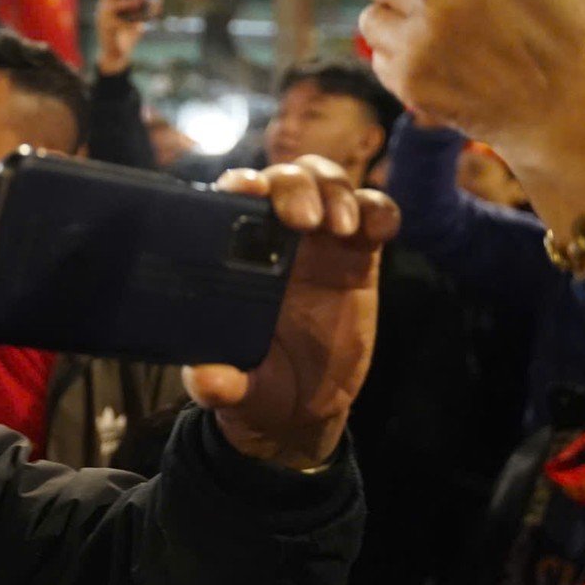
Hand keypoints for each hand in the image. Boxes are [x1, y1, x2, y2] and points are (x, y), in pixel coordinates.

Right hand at [94, 0, 149, 75]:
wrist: (116, 55)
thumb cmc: (127, 34)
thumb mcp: (140, 18)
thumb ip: (148, 7)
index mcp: (109, 1)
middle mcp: (103, 6)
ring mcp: (102, 17)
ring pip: (114, 5)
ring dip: (130, 4)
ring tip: (141, 8)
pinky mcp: (106, 29)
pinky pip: (119, 22)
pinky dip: (132, 23)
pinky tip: (139, 27)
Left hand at [185, 158, 399, 469]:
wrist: (303, 406)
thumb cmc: (256, 384)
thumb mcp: (234, 389)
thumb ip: (217, 383)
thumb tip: (205, 380)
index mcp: (233, 255)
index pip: (231, 200)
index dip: (240, 184)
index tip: (247, 190)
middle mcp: (273, 238)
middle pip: (286, 178)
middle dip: (295, 185)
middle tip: (303, 221)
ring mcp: (319, 243)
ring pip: (328, 183)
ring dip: (337, 191)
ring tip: (341, 228)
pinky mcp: (359, 257)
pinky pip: (375, 214)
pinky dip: (380, 210)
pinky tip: (378, 231)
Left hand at [361, 0, 584, 174]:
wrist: (569, 118)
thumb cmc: (581, 34)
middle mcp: (438, 5)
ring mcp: (419, 47)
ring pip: (369, 17)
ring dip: (389, 16)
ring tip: (421, 20)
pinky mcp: (408, 85)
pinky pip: (376, 59)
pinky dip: (395, 56)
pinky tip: (428, 54)